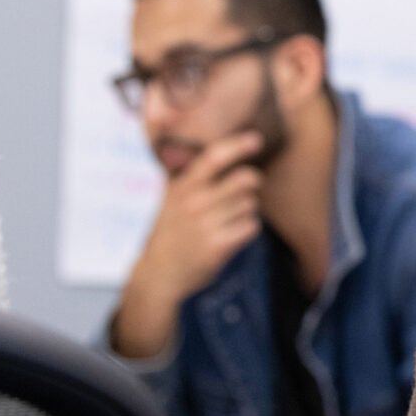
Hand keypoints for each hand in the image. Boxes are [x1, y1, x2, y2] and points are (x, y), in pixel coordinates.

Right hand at [110, 132, 265, 358]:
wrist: (158, 276)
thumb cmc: (170, 232)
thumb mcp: (171, 200)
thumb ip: (191, 177)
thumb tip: (220, 153)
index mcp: (182, 187)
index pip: (213, 158)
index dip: (238, 146)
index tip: (256, 140)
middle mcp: (194, 203)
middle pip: (245, 179)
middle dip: (253, 182)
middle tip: (248, 187)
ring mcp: (206, 225)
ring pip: (250, 204)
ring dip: (246, 210)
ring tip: (227, 220)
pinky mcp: (218, 247)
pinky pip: (251, 226)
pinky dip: (247, 229)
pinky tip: (232, 235)